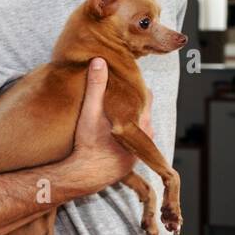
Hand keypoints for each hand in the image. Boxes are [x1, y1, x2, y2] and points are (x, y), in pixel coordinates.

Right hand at [68, 57, 147, 193]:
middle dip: (132, 104)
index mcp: (140, 119)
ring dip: (129, 120)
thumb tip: (99, 61)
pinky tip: (111, 134)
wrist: (87, 173)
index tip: (123, 84)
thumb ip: (96, 86)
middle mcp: (145, 133)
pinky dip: (126, 135)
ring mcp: (140, 148)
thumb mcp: (89, 111)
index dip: (135, 88)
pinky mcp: (132, 159)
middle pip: (143, 111)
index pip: (146, 95)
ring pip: (139, 126)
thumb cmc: (89, 143)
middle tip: (116, 99)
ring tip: (113, 116)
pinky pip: (134, 141)